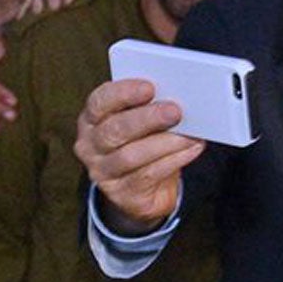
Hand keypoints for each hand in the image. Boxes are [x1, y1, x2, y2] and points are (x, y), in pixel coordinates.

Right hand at [74, 78, 203, 232]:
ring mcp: (102, 172)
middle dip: (147, 118)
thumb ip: (152, 108)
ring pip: (131, 156)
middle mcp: (90, 145)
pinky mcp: (121, 194)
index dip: (123, 93)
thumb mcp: (142, 123)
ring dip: (165, 143)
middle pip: (115, 130)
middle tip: (175, 111)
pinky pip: (148, 175)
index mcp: (92, 119)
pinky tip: (191, 149)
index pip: (100, 101)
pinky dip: (174, 160)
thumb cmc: (144, 143)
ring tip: (191, 135)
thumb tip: (180, 97)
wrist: (145, 189)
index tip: (149, 87)